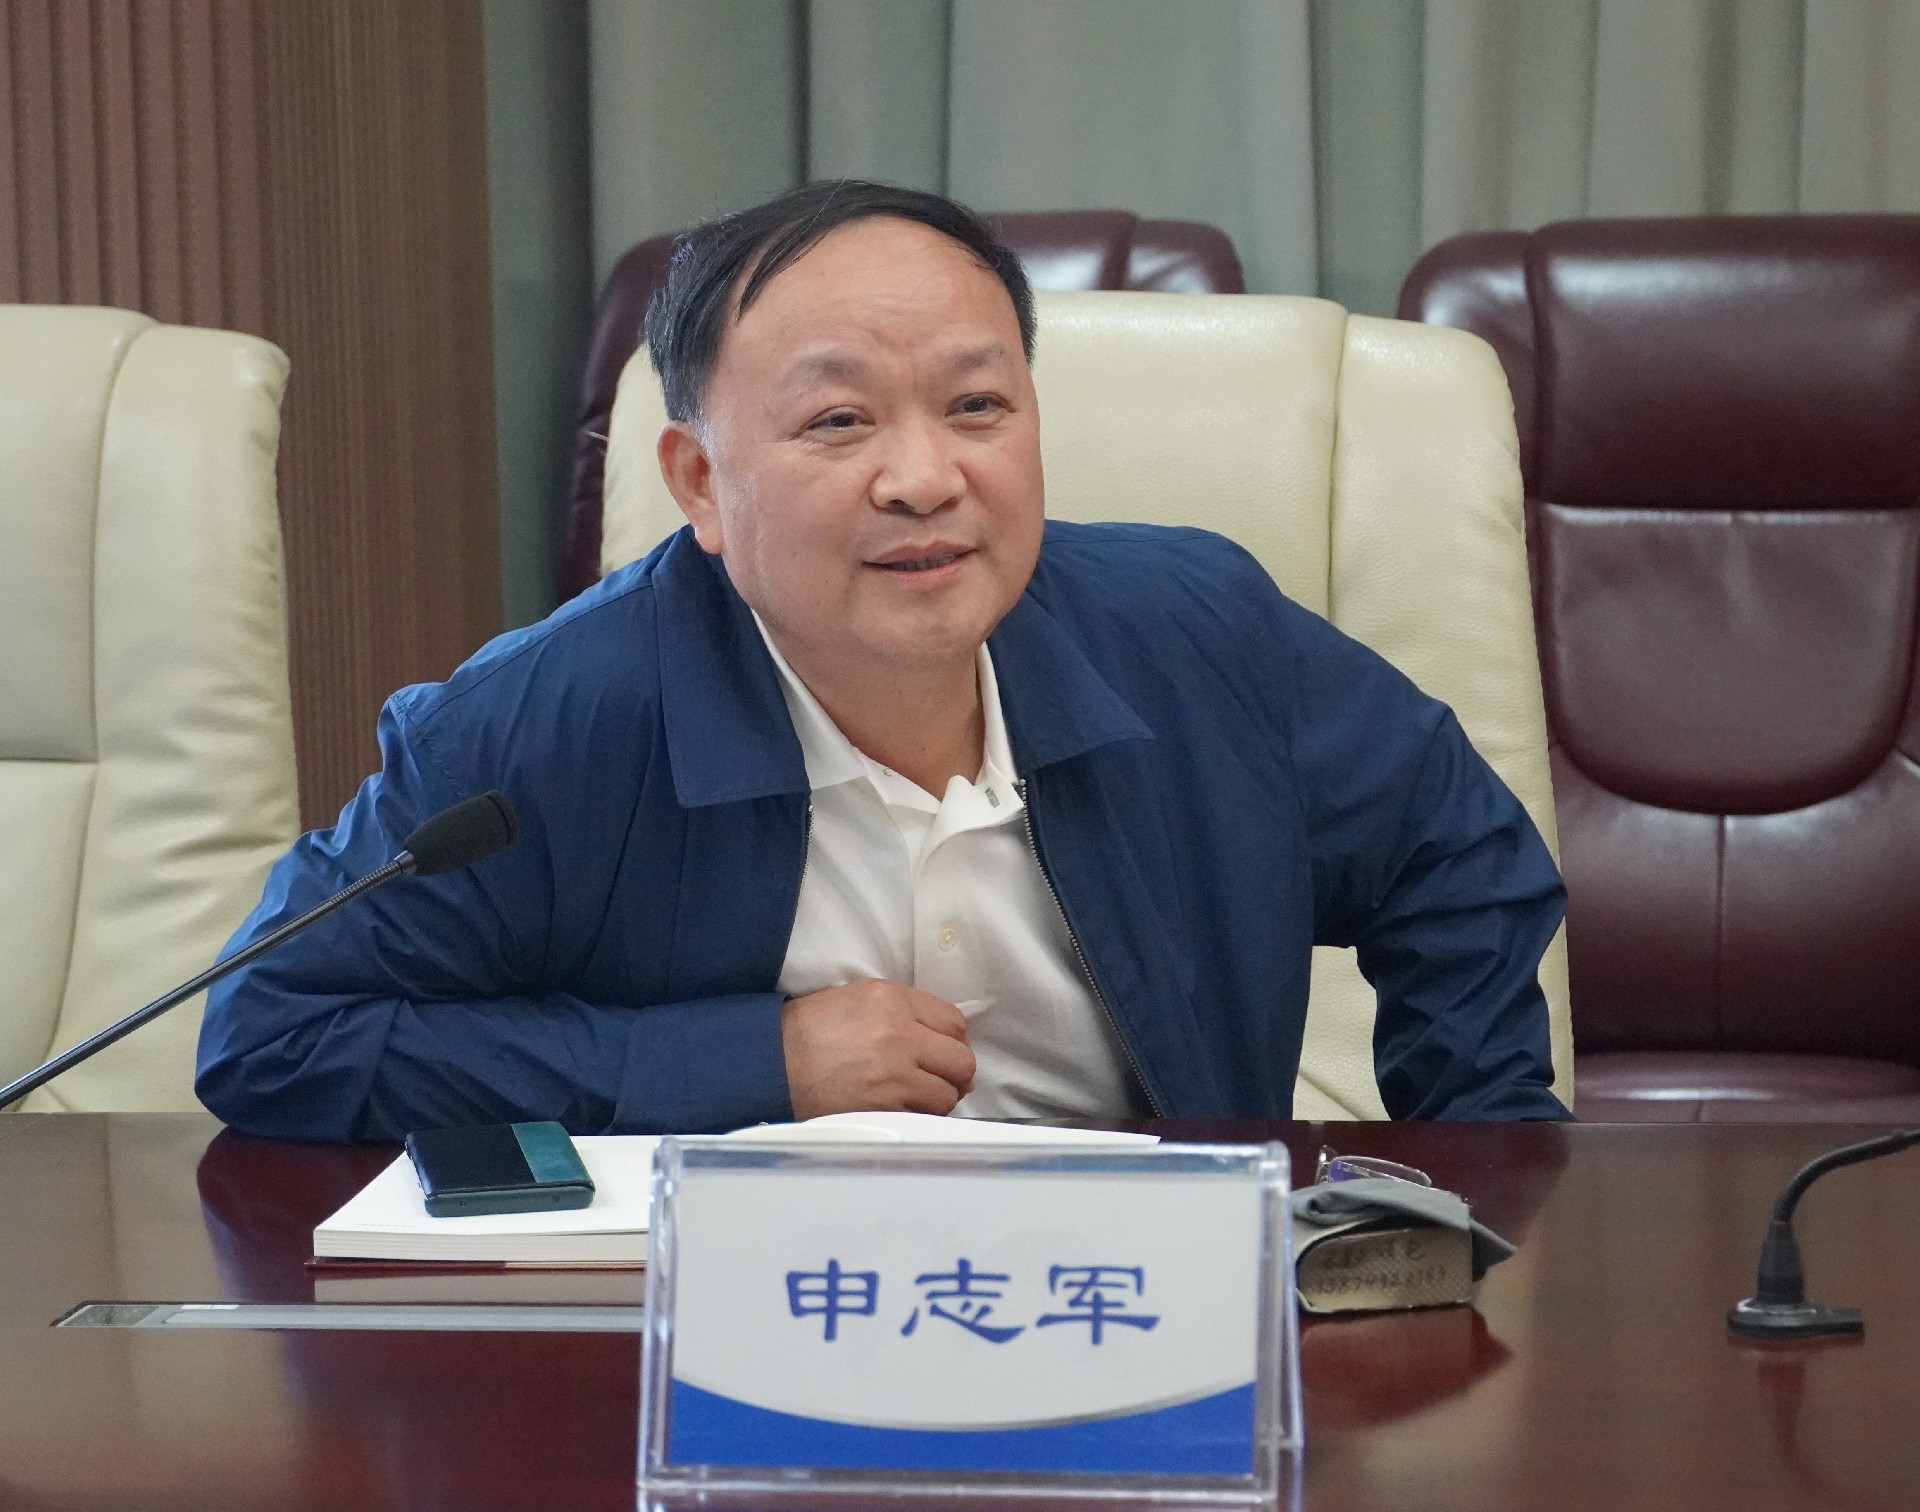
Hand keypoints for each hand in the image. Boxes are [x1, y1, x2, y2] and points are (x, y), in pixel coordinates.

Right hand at [780, 979, 975, 1119]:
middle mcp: (899, 1034)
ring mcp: (893, 1075)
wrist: (771, 1062)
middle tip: (942, 1079)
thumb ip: (904, 1010)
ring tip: (920, 1096)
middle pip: (961, 1061)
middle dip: (956, 1073)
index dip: (956, 1041)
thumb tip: (940, 1037)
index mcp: (893, 1000)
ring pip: (948, 1094)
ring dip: (939, 1098)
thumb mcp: (859, 998)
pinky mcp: (883, 1108)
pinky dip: (921, 1116)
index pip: (954, 1023)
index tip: (946, 1052)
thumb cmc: (810, 1030)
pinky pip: (924, 1117)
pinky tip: (904, 1109)